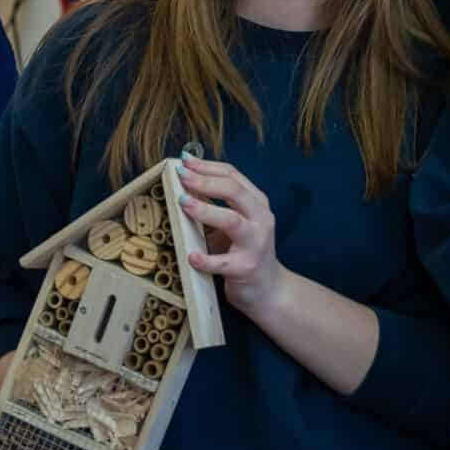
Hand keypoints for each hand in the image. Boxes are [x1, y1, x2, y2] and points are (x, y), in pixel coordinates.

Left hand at [179, 156, 286, 316]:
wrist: (269, 289)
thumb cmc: (245, 251)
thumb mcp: (235, 223)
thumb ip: (216, 204)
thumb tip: (183, 185)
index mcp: (257, 203)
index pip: (233, 176)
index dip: (208, 166)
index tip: (185, 161)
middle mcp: (261, 219)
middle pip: (234, 191)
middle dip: (205, 181)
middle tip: (181, 176)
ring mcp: (255, 244)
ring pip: (231, 220)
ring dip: (205, 209)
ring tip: (183, 203)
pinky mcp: (246, 268)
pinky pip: (223, 263)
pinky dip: (205, 259)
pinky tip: (191, 256)